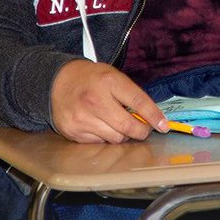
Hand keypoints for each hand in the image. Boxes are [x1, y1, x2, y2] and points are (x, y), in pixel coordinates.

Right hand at [48, 60, 163, 142]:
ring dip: (122, 135)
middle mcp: (94, 100)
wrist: (56, 82)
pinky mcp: (73, 132)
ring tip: (118, 124)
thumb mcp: (112, 76)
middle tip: (143, 129)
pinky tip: (100, 126)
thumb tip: (151, 116)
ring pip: (115, 138)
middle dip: (140, 131)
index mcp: (109, 81)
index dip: (153, 115)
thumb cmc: (90, 79)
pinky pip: (100, 143)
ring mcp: (82, 118)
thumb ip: (130, 94)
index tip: (164, 125)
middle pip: (127, 126)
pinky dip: (105, 138)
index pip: (138, 101)